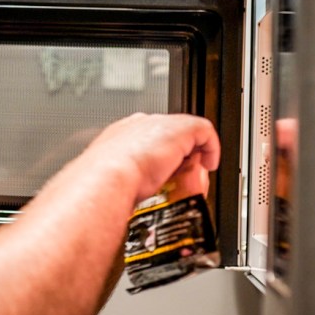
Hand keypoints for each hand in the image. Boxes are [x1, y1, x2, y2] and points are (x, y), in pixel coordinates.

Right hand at [83, 113, 219, 203]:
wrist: (106, 177)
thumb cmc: (103, 184)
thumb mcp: (112, 179)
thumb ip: (124, 177)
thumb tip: (136, 190)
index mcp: (118, 135)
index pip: (146, 136)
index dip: (160, 153)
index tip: (164, 170)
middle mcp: (139, 125)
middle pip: (168, 132)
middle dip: (178, 152)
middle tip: (182, 173)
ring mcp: (159, 124)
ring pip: (186, 132)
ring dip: (193, 152)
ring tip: (195, 171)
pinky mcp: (179, 128)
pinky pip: (204, 131)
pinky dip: (211, 147)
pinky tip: (209, 165)